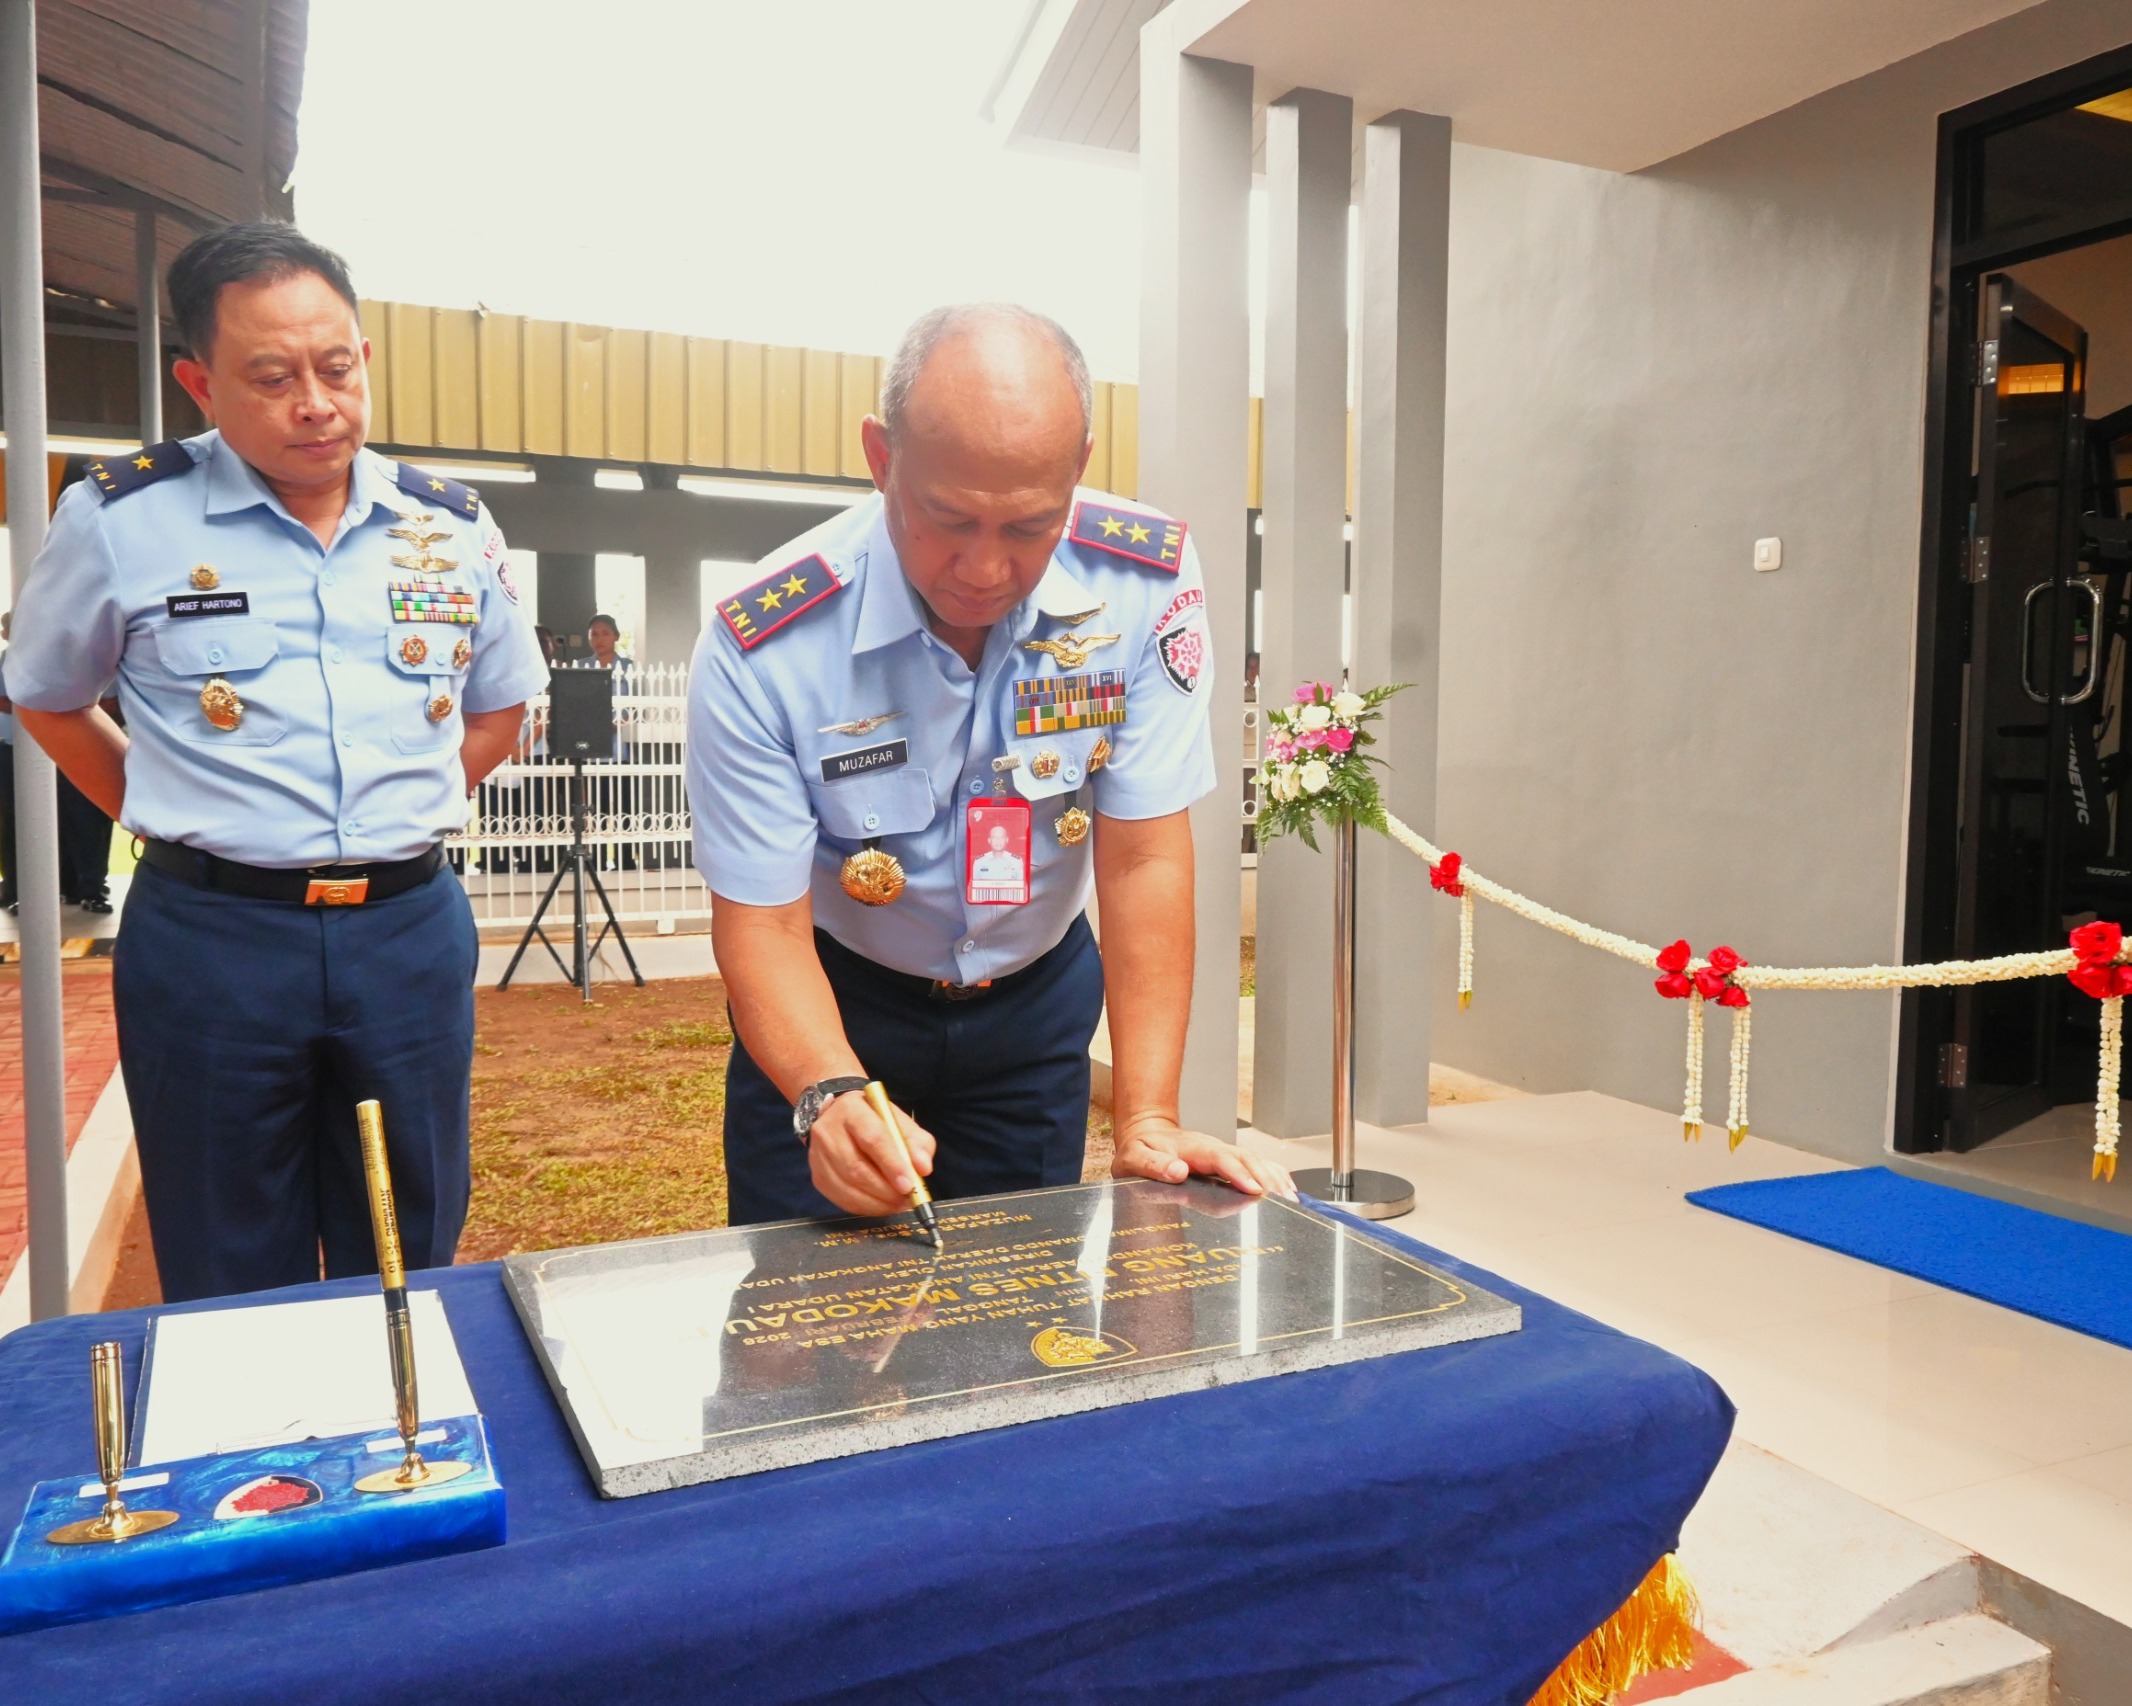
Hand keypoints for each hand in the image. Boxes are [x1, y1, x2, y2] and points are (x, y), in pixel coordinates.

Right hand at [807, 1091, 937, 1217]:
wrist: (838, 1117)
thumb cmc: (874, 1120)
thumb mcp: (900, 1121)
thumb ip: (917, 1143)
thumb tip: (923, 1169)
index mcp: (852, 1110)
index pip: (872, 1139)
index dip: (892, 1164)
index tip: (909, 1184)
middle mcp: (828, 1131)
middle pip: (856, 1167)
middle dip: (886, 1189)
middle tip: (908, 1199)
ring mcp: (818, 1156)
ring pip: (848, 1187)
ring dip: (878, 1202)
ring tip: (899, 1204)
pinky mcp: (818, 1177)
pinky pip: (842, 1199)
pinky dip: (866, 1207)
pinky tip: (882, 1205)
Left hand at [1110, 1116, 1294, 1197]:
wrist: (1146, 1132)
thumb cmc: (1141, 1148)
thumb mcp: (1135, 1156)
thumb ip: (1154, 1164)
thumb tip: (1177, 1170)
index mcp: (1193, 1148)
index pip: (1220, 1158)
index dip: (1238, 1173)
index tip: (1254, 1188)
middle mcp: (1213, 1148)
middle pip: (1246, 1159)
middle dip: (1267, 1179)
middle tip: (1284, 1200)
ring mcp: (1223, 1153)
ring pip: (1256, 1161)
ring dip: (1276, 1178)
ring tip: (1293, 1199)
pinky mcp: (1229, 1160)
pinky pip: (1257, 1164)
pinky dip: (1275, 1175)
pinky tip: (1288, 1189)